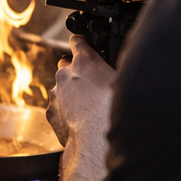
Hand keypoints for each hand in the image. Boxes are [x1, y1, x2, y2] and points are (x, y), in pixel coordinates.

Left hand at [47, 34, 114, 148]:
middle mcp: (65, 73)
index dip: (80, 42)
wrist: (97, 139)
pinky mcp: (50, 110)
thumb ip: (116, 71)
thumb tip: (129, 67)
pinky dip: (64, 109)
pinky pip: (56, 105)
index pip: (77, 41)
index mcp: (84, 62)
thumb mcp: (123, 83)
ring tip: (86, 106)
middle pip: (65, 64)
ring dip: (69, 92)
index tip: (81, 43)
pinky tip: (78, 119)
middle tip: (88, 82)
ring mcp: (55, 92)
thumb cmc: (114, 110)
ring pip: (60, 86)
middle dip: (74, 70)